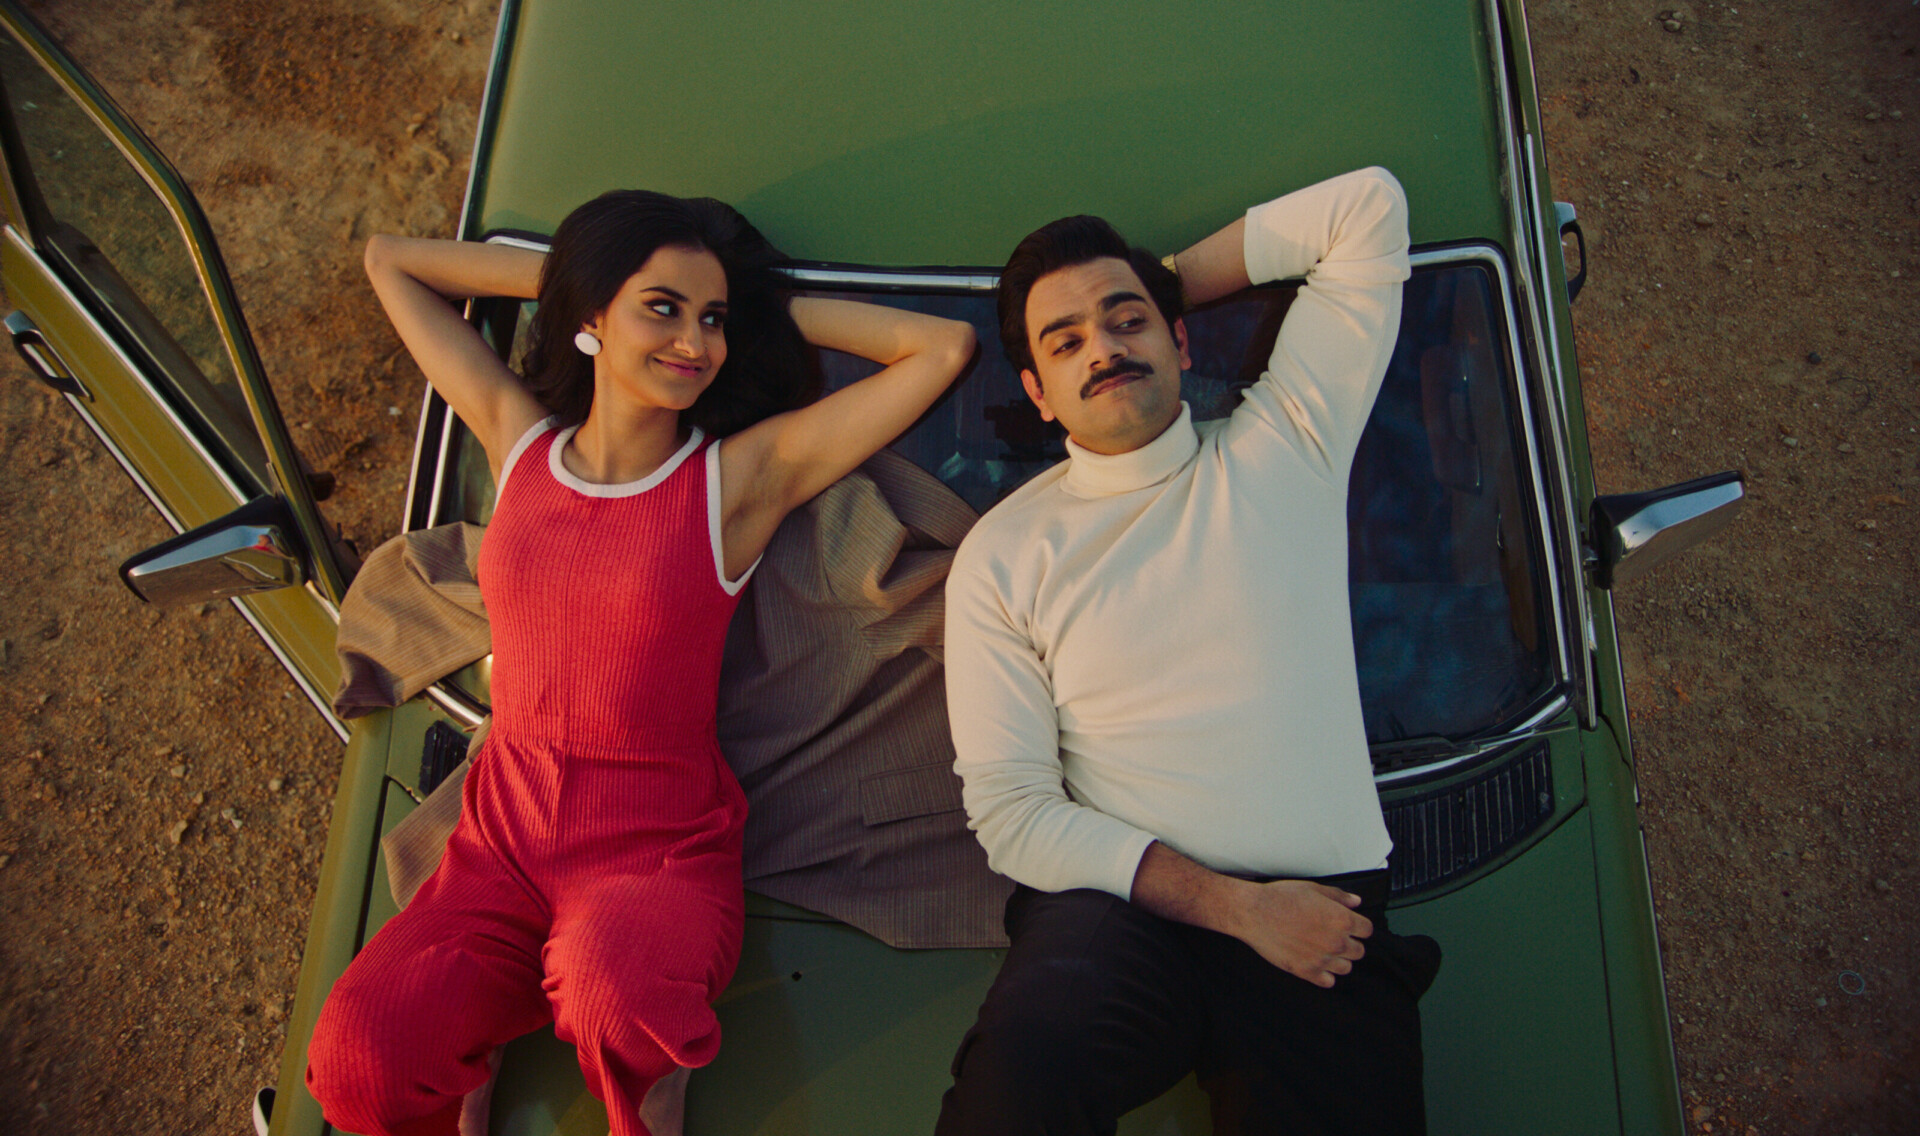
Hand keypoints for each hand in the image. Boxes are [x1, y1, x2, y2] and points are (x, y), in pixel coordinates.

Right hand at [1225, 878, 1371, 988]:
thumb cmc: (1281, 898)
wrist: (1254, 913)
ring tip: (1324, 951)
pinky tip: (1316, 964)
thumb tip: (1355, 902)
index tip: (1350, 926)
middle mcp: (1336, 942)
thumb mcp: (1313, 889)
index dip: (1358, 927)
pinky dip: (1325, 975)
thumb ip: (1338, 897)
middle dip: (1349, 943)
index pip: (1367, 930)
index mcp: (1341, 920)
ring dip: (1338, 960)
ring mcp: (1322, 959)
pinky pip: (1328, 982)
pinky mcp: (1306, 972)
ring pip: (1345, 968)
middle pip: (1359, 951)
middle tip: (1334, 937)